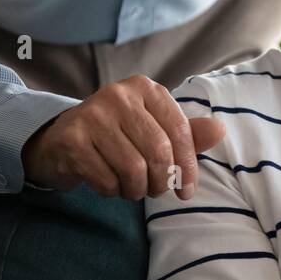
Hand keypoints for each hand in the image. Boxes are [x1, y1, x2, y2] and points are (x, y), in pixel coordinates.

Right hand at [22, 75, 225, 199]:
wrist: (60, 139)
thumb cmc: (118, 135)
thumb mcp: (154, 128)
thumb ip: (187, 132)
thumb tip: (220, 130)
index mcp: (146, 88)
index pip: (180, 131)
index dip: (188, 166)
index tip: (187, 190)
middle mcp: (119, 95)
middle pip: (158, 151)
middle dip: (161, 181)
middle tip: (155, 191)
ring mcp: (92, 115)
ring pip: (133, 168)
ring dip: (136, 189)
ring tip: (132, 188)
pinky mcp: (71, 139)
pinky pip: (106, 179)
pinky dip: (112, 190)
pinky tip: (109, 184)